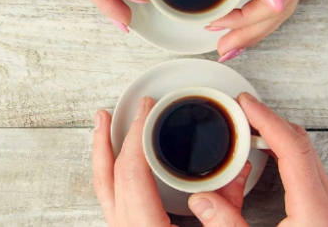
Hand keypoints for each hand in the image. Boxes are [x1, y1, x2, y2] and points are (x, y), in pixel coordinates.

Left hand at [92, 97, 252, 225]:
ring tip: (106, 131)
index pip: (131, 173)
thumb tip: (222, 187)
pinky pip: (116, 200)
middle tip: (105, 115)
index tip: (147, 112)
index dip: (137, 137)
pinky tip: (128, 166)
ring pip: (105, 190)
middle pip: (106, 178)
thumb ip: (222, 222)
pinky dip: (118, 176)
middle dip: (105, 142)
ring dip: (105, 157)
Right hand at [188, 92, 327, 226]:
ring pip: (300, 150)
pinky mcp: (319, 205)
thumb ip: (224, 224)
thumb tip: (200, 199)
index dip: (266, 120)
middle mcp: (324, 199)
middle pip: (299, 141)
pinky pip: (299, 164)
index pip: (292, 147)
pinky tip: (256, 153)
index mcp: (313, 208)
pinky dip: (277, 151)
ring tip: (243, 127)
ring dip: (271, 134)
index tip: (244, 104)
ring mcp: (324, 201)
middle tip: (238, 110)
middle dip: (266, 120)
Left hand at [211, 0, 320, 61]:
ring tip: (231, 44)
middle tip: (224, 51)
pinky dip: (258, 10)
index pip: (275, 3)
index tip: (217, 24)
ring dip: (254, 27)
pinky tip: (245, 21)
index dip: (244, 20)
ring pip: (280, 4)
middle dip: (250, 34)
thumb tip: (272, 1)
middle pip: (280, 9)